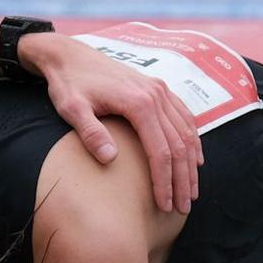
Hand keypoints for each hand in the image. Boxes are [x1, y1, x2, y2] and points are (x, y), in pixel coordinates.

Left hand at [25, 33, 201, 213]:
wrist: (69, 55)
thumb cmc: (68, 84)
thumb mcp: (71, 109)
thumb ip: (91, 133)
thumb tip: (111, 159)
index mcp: (138, 103)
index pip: (160, 151)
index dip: (163, 181)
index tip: (164, 205)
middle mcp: (156, 95)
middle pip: (179, 145)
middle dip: (182, 179)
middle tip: (183, 207)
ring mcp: (160, 90)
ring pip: (186, 132)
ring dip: (191, 164)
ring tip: (192, 191)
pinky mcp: (158, 89)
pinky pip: (183, 117)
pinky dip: (192, 140)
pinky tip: (194, 160)